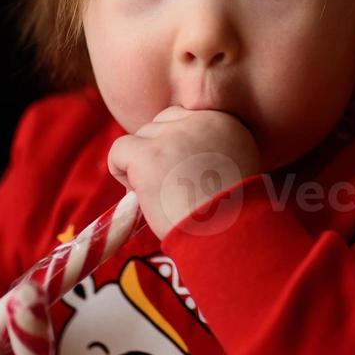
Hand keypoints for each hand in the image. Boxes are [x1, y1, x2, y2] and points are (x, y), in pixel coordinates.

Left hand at [107, 106, 260, 238]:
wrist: (228, 236)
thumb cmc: (232, 215)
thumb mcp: (236, 169)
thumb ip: (212, 152)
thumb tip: (177, 156)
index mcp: (225, 122)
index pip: (184, 118)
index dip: (176, 148)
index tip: (185, 176)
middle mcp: (200, 120)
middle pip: (160, 125)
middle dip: (159, 154)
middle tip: (171, 189)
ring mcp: (172, 136)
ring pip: (140, 138)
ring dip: (142, 166)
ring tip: (160, 197)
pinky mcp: (148, 155)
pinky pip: (118, 151)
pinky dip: (120, 172)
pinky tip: (139, 195)